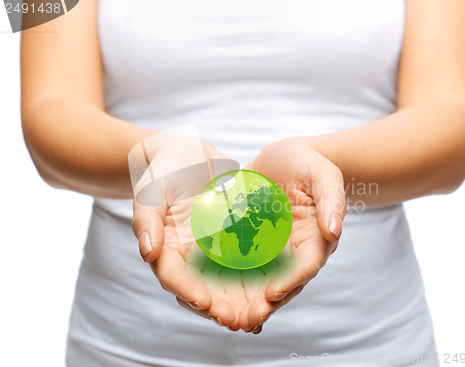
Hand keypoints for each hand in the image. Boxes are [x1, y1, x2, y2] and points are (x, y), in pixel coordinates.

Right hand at [132, 137, 247, 329]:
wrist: (188, 154)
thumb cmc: (165, 169)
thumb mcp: (152, 189)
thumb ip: (147, 219)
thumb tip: (148, 252)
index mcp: (165, 249)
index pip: (173, 277)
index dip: (188, 292)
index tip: (206, 303)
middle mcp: (188, 256)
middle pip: (201, 289)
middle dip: (219, 308)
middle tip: (239, 321)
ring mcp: (210, 249)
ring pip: (223, 283)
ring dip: (239, 301)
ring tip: (259, 314)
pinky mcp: (230, 240)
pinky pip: (243, 260)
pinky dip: (255, 277)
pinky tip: (274, 286)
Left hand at [237, 138, 345, 332]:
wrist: (287, 158)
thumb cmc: (310, 164)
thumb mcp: (324, 175)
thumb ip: (332, 200)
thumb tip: (334, 230)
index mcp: (315, 239)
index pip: (306, 266)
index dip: (291, 282)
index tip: (272, 294)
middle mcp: (294, 251)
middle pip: (283, 283)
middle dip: (265, 303)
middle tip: (245, 321)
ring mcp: (272, 249)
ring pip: (261, 281)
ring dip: (246, 301)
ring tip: (227, 318)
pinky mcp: (252, 242)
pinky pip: (241, 263)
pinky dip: (229, 280)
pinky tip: (210, 293)